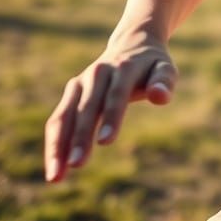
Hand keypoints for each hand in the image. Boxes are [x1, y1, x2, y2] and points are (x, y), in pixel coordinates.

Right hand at [44, 26, 176, 182]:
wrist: (131, 44)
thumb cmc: (152, 65)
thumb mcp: (165, 69)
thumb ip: (164, 82)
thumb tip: (160, 97)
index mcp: (123, 67)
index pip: (116, 94)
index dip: (111, 117)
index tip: (105, 142)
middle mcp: (98, 73)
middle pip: (87, 107)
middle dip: (81, 136)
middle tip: (77, 164)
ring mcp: (81, 82)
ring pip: (65, 115)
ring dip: (58, 145)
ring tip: (56, 177)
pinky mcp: (71, 92)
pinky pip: (59, 119)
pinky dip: (54, 143)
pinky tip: (55, 170)